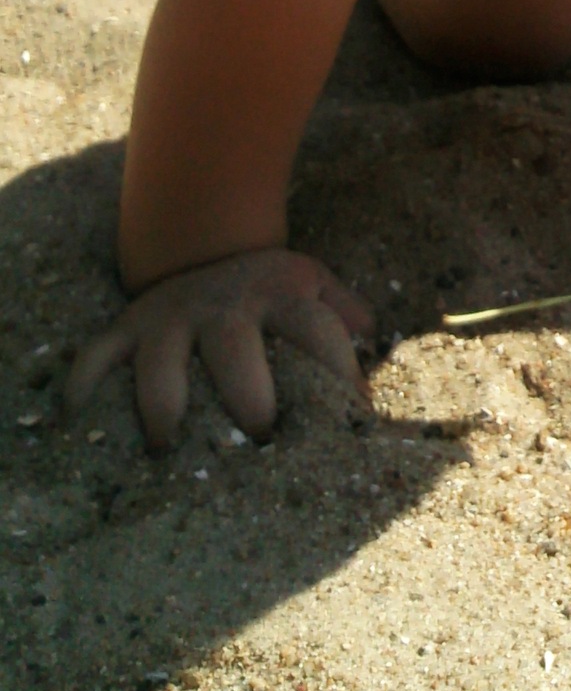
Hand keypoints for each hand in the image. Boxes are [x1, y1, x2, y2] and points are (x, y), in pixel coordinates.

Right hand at [66, 248, 373, 450]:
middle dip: (247, 397)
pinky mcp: (126, 328)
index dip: (339, 372)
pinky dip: (85, 387)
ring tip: (167, 450)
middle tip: (257, 442)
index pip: (317, 331)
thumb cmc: (267, 286)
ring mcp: (170, 316)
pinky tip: (76, 424)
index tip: (350, 420)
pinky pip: (97, 357)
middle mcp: (225, 305)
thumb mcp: (311, 284)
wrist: (202, 240)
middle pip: (237, 350)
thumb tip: (375, 359)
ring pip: (162, 361)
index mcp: (279, 296)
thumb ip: (344, 316)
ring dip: (164, 405)